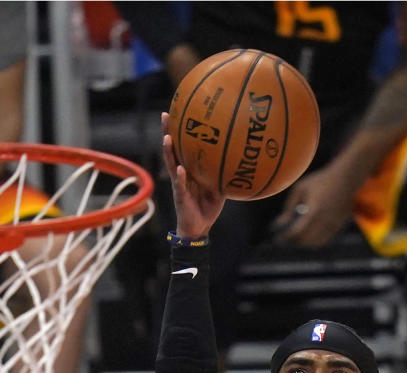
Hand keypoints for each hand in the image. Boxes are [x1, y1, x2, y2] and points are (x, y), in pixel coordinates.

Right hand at [162, 117, 224, 237]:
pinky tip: (179, 169)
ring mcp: (179, 184)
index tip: (179, 110)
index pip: (182, 146)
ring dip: (168, 151)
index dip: (180, 130)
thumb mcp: (219, 187)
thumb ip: (224, 173)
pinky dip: (180, 177)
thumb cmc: (208, 207)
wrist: (199, 228)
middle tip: (166, 114)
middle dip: (168, 132)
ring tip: (167, 137)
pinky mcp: (180, 197)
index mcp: (189, 169)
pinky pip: (180, 185)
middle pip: (172, 149)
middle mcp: (181, 173)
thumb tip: (241, 160)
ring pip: (171, 164)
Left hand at [270, 168, 356, 247]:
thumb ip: (289, 206)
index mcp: (314, 211)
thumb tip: (280, 223)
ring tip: (294, 237)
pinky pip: (323, 240)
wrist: (346, 179)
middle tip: (283, 239)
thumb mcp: (301, 188)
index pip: (297, 232)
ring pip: (315, 243)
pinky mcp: (338, 227)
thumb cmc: (320, 181)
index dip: (286, 237)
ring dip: (303, 243)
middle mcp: (325, 221)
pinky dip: (313, 240)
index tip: (277, 237)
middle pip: (306, 241)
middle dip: (293, 242)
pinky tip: (306, 234)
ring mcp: (333, 226)